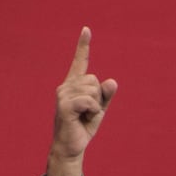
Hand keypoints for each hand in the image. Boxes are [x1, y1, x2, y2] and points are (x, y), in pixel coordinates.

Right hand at [46, 27, 116, 175]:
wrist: (72, 146)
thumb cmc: (83, 126)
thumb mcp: (99, 109)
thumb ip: (106, 95)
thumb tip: (112, 81)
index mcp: (74, 84)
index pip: (80, 62)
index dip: (84, 45)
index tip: (87, 29)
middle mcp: (66, 85)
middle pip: (95, 80)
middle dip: (99, 97)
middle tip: (88, 112)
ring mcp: (63, 94)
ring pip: (93, 90)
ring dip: (95, 106)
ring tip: (84, 116)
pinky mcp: (64, 105)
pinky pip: (89, 101)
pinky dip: (92, 111)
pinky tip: (82, 118)